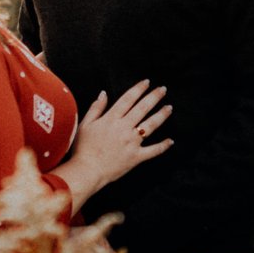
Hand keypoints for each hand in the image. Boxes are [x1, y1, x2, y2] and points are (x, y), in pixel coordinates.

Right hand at [55, 79, 172, 214]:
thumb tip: (104, 93)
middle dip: (154, 97)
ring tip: (169, 108)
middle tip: (163, 89)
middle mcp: (124, 128)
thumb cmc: (83, 148)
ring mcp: (132, 142)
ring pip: (150, 126)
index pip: (128, 99)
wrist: (87, 170)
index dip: (138, 89)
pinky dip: (163, 146)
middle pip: (142, 108)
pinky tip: (170, 141)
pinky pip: (153, 151)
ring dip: (161, 115)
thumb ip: (96, 108)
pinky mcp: (136, 157)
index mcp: (111, 119)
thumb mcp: (85, 124)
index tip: (147, 82)